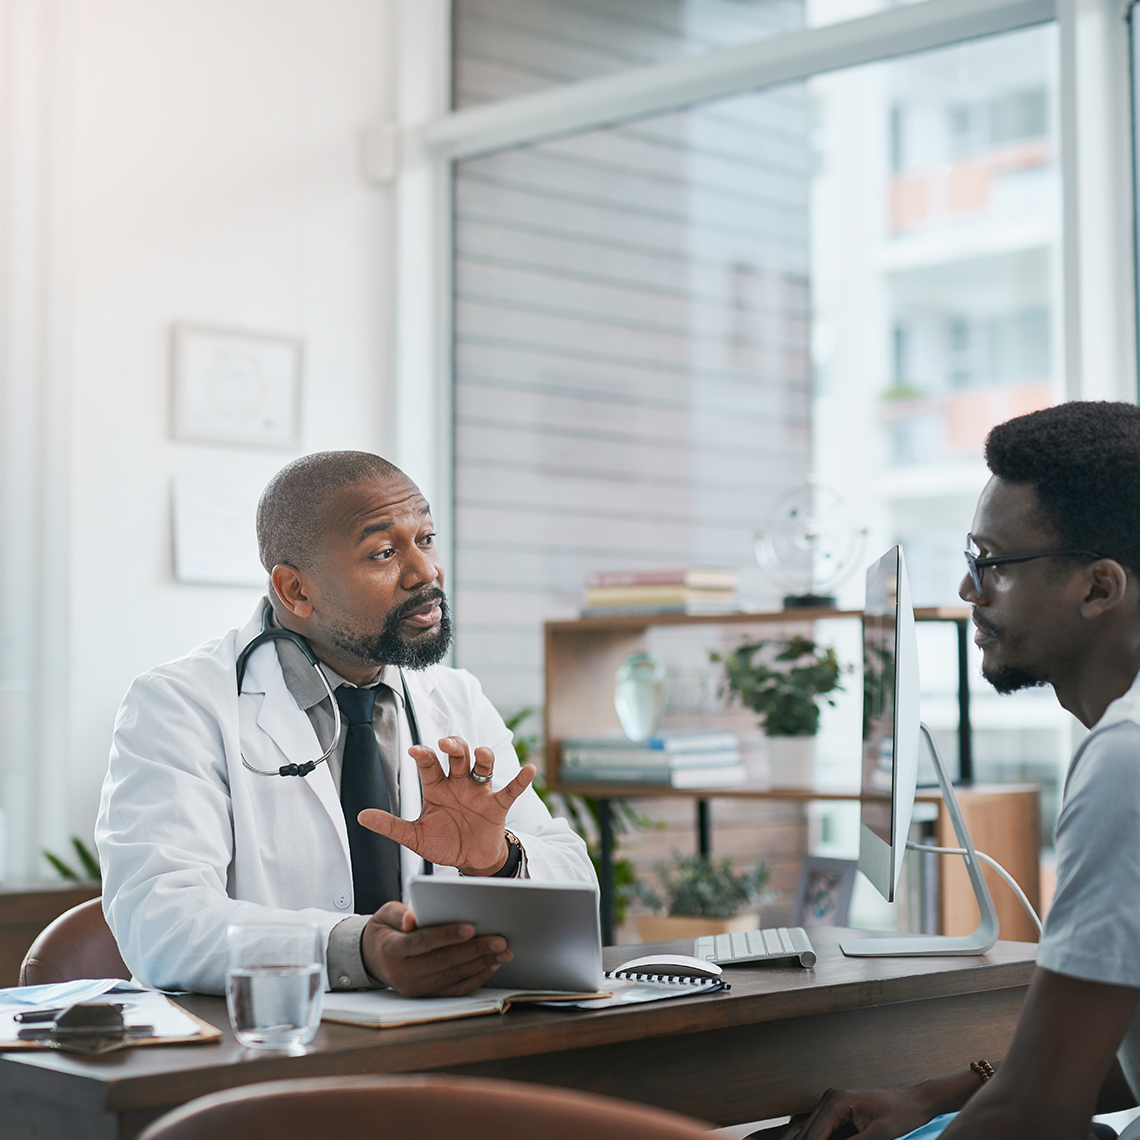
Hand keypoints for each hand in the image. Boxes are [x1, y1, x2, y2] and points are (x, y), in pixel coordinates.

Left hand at [358, 736, 534, 874]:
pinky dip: (521, 778)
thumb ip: (390, 825)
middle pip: (458, 755)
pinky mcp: (498, 804)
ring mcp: (480, 791)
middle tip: (446, 744)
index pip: (429, 764)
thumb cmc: (443, 843)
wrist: (470, 861)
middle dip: (453, 746)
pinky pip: (511, 788)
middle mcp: (459, 783)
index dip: (424, 755)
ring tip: (480, 754)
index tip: (415, 750)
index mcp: (437, 787)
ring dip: (483, 756)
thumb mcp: (415, 836)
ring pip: (482, 765)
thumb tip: (361, 816)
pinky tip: (528, 769)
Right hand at [360, 901, 512, 995]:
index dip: (447, 935)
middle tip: (499, 940)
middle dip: (475, 951)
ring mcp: (416, 988)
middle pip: (443, 962)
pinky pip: (454, 990)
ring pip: (453, 977)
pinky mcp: (427, 994)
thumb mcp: (385, 915)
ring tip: (502, 953)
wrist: (372, 958)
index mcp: (392, 950)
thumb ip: (400, 914)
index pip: (423, 942)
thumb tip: (413, 918)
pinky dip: (474, 978)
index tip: (470, 927)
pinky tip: (490, 966)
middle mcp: (403, 974)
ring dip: (481, 965)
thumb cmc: (385, 930)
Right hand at [782, 1086, 930, 1139]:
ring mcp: (832, 1102)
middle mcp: (829, 1098)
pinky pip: (820, 1127)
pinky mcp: (838, 1109)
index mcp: (836, 1101)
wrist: (915, 1101)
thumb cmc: (901, 1115)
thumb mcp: (878, 1135)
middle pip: (805, 1131)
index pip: (812, 1135)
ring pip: (808, 1129)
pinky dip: (815, 1138)